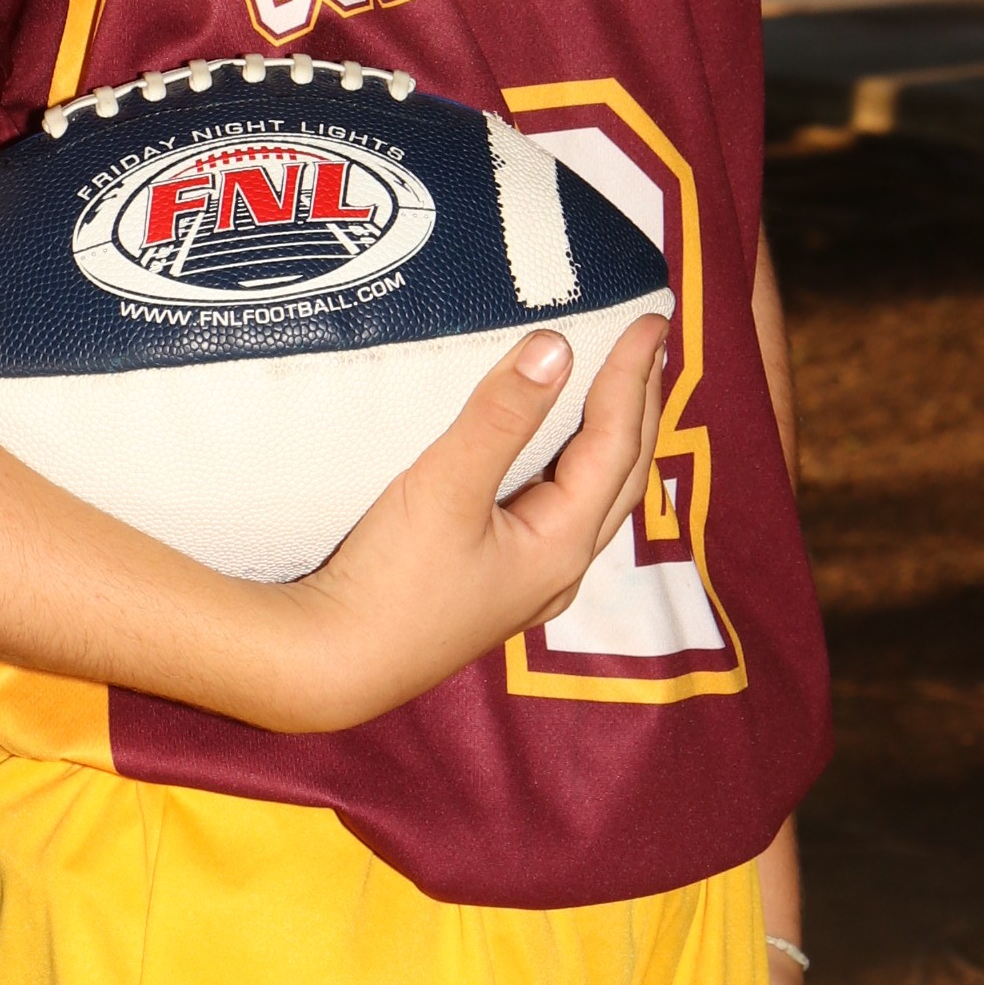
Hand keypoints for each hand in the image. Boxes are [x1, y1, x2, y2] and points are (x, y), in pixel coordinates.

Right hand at [263, 316, 668, 733]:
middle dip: (639, 405)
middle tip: (653, 343)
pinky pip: (559, 511)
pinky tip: (557, 459)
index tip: (651, 318)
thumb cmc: (389, 583)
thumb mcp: (444, 488)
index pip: (616, 442)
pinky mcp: (496, 584)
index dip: (632, 375)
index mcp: (562, 543)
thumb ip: (500, 417)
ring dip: (612, 438)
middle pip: (620, 473)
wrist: (330, 666)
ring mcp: (530, 582)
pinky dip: (574, 468)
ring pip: (593, 497)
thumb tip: (557, 347)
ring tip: (620, 388)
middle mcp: (560, 566)